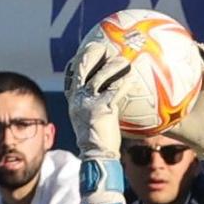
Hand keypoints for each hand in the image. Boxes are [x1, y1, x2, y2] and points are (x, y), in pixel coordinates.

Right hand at [64, 43, 129, 161]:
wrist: (96, 156)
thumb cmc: (98, 141)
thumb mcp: (91, 119)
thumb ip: (94, 104)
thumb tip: (107, 93)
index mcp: (74, 101)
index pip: (71, 75)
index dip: (77, 62)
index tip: (84, 52)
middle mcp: (78, 99)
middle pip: (81, 69)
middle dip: (92, 54)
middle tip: (103, 46)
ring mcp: (88, 103)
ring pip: (100, 77)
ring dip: (113, 66)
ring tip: (124, 60)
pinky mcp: (102, 109)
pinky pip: (114, 90)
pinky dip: (124, 82)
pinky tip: (132, 77)